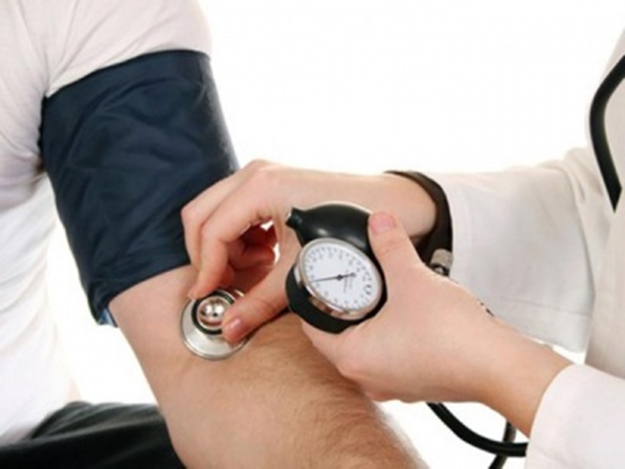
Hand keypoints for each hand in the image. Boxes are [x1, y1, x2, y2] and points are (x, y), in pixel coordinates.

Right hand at [181, 160, 436, 342]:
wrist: (395, 207)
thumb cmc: (354, 230)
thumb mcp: (300, 270)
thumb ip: (260, 301)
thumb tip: (229, 327)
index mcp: (261, 187)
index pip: (211, 231)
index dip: (206, 269)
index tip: (206, 297)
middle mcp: (257, 174)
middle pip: (201, 216)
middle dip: (208, 255)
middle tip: (222, 287)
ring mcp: (264, 175)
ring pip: (217, 214)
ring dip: (226, 248)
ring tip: (255, 273)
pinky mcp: (273, 184)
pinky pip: (237, 212)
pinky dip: (242, 239)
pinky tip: (265, 258)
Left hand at [303, 211, 570, 434]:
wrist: (499, 367)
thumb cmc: (451, 335)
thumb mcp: (412, 278)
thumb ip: (390, 246)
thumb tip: (380, 222)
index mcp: (352, 358)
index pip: (312, 327)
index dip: (312, 300)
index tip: (321, 279)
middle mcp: (367, 377)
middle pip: (339, 336)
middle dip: (346, 306)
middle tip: (353, 280)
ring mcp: (393, 384)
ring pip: (369, 346)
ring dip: (372, 320)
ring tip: (384, 293)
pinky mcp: (416, 383)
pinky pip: (394, 355)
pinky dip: (395, 334)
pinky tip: (411, 315)